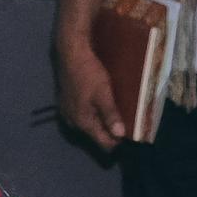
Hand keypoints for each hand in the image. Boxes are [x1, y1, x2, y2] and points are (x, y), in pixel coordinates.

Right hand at [51, 24, 123, 152]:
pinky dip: (92, 114)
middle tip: (126, 120)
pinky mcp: (66, 103)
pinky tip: (99, 103)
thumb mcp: (103, 93)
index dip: (118, 142)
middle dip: (110, 131)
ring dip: (101, 122)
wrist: (70, 53)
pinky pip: (82, 116)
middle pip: (96, 135)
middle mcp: (72, 122)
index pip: (103, 143)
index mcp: (83, 122)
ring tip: (115, 111)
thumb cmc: (88, 73)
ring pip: (89, 126)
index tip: (131, 134)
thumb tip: (120, 136)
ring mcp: (67, 113)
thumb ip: (110, 115)